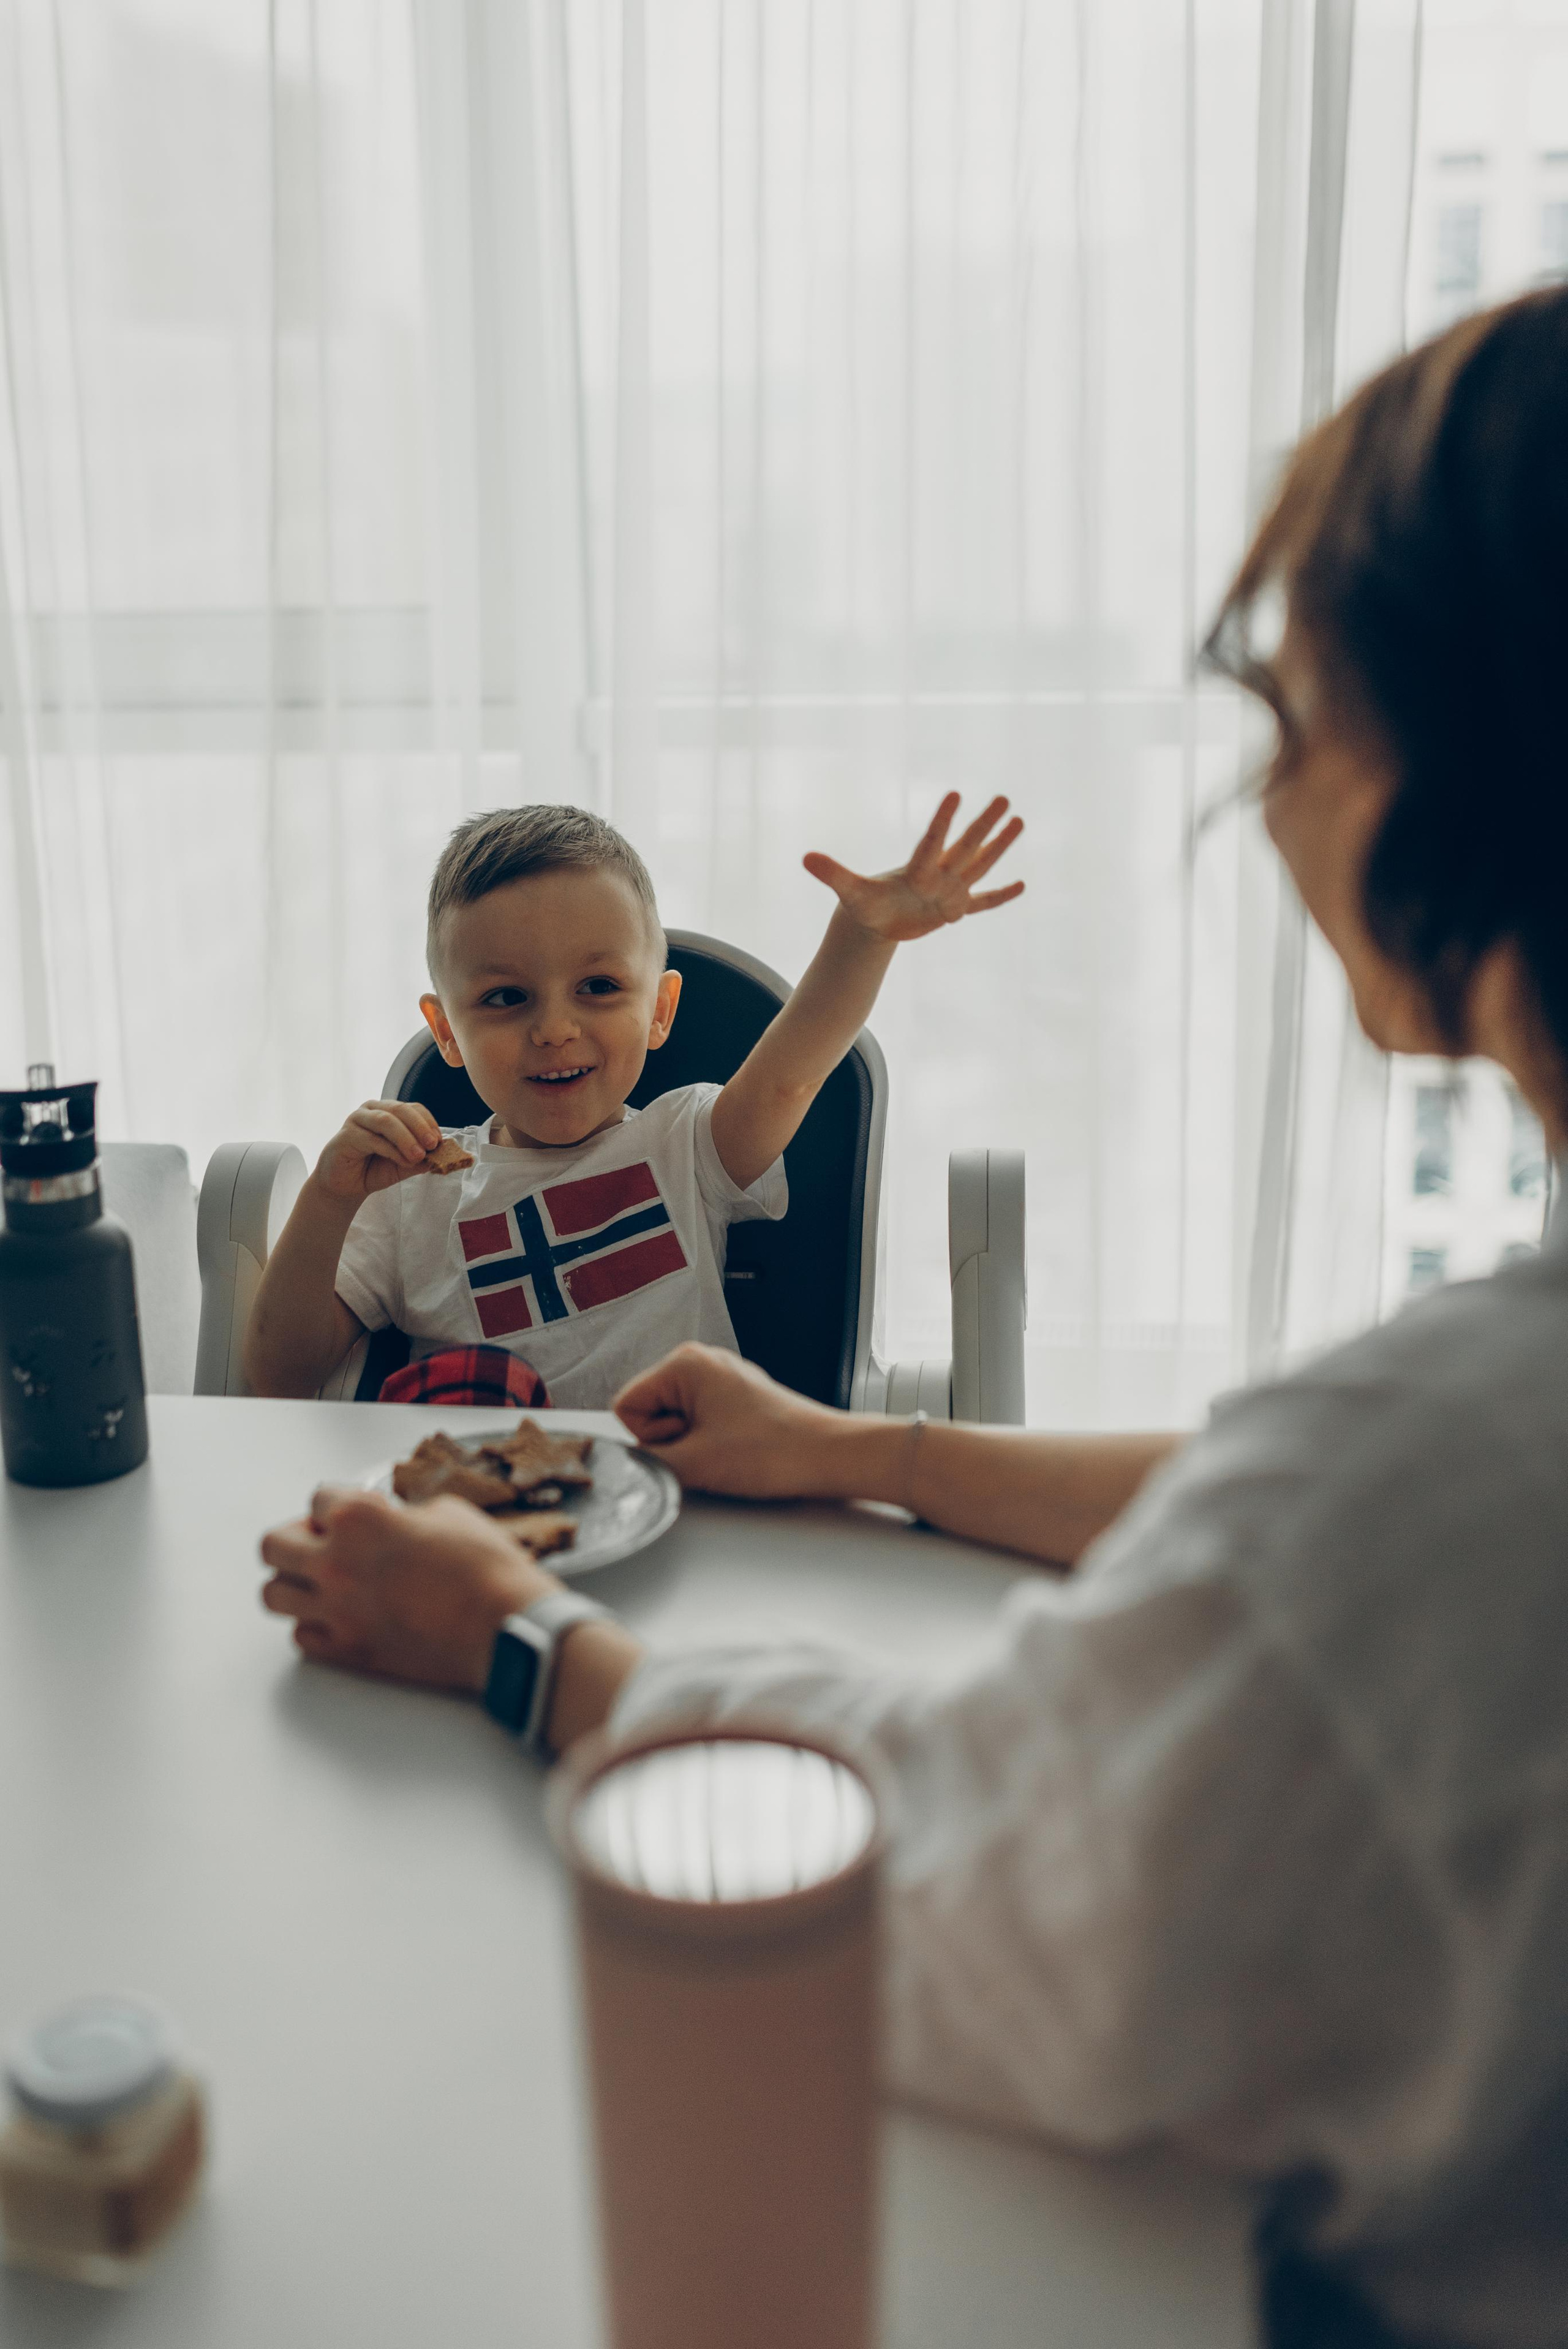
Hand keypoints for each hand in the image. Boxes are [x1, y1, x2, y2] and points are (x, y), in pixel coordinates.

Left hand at [259, 1487, 555, 1690]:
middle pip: (272, 1545)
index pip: (316, 1498)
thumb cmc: (486, 1568)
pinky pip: (301, 1637)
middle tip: (323, 1544)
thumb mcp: (448, 1512)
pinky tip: (343, 1618)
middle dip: (296, 1539)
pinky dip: (315, 1626)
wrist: (506, 1627)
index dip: (339, 1504)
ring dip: (296, 1584)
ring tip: (325, 1584)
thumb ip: (402, 1513)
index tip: (353, 1514)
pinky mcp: (347, 1651)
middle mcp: (335, 1562)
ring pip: (273, 1595)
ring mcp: (336, 1611)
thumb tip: (392, 1522)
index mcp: (358, 1518)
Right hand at [313, 1099, 443, 1206]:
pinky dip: (392, 1150)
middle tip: (433, 1145)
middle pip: (400, 1110)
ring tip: (419, 1155)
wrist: (345, 1187)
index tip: (440, 1141)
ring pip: (386, 1121)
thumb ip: (420, 1158)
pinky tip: (403, 1161)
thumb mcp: (403, 1164)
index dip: (428, 1122)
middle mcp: (372, 1110)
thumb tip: (442, 1154)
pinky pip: (373, 1139)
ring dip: (407, 1138)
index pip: (413, 1108)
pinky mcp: (346, 1135)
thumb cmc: (373, 1170)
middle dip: (420, 1127)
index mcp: (388, 1111)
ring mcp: (357, 1120)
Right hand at [614, 1343, 847, 1499]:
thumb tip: (628, 1466)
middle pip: (649, 1411)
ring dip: (692, 1444)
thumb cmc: (775, 1450)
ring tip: (727, 1450)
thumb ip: (648, 1463)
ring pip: (674, 1421)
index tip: (687, 1443)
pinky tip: (736, 1450)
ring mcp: (720, 1379)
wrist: (829, 1456)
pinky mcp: (735, 1399)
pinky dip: (709, 1443)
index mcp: (685, 1362)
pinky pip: (699, 1423)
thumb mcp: (695, 1463)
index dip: (648, 1437)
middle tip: (710, 1448)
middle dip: (671, 1439)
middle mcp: (701, 1362)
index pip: (627, 1404)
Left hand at [802, 791, 1023, 943]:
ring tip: (1019, 820)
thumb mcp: (849, 892)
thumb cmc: (864, 905)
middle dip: (984, 825)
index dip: (942, 821)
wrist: (874, 920)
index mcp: (916, 870)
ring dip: (999, 846)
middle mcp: (937, 875)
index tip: (955, 794)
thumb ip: (832, 874)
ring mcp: (949, 891)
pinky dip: (1000, 897)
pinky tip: (1022, 884)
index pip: (931, 842)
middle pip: (965, 847)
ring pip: (980, 866)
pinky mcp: (954, 910)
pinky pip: (983, 903)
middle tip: (1004, 798)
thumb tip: (804, 858)